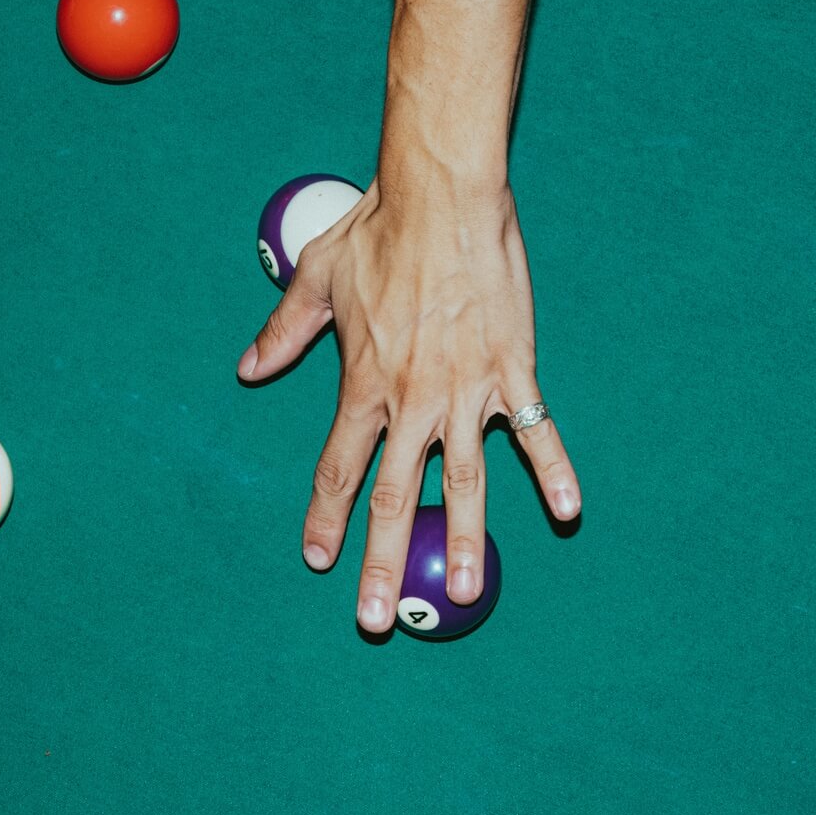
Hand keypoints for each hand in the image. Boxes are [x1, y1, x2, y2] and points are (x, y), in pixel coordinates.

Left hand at [238, 177, 581, 632]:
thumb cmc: (377, 230)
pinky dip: (555, 469)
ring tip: (463, 592)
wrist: (442, 196)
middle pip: (396, 493)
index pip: (340, 467)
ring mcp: (466, 389)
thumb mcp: (314, 278)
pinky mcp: (514, 368)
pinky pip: (538, 430)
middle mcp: (412, 398)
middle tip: (379, 618)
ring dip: (466, 538)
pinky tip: (568, 509)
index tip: (320, 562)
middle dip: (385, 560)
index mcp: (363, 381)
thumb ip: (283, 332)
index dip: (328, 518)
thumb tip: (247, 368)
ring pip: (466, 479)